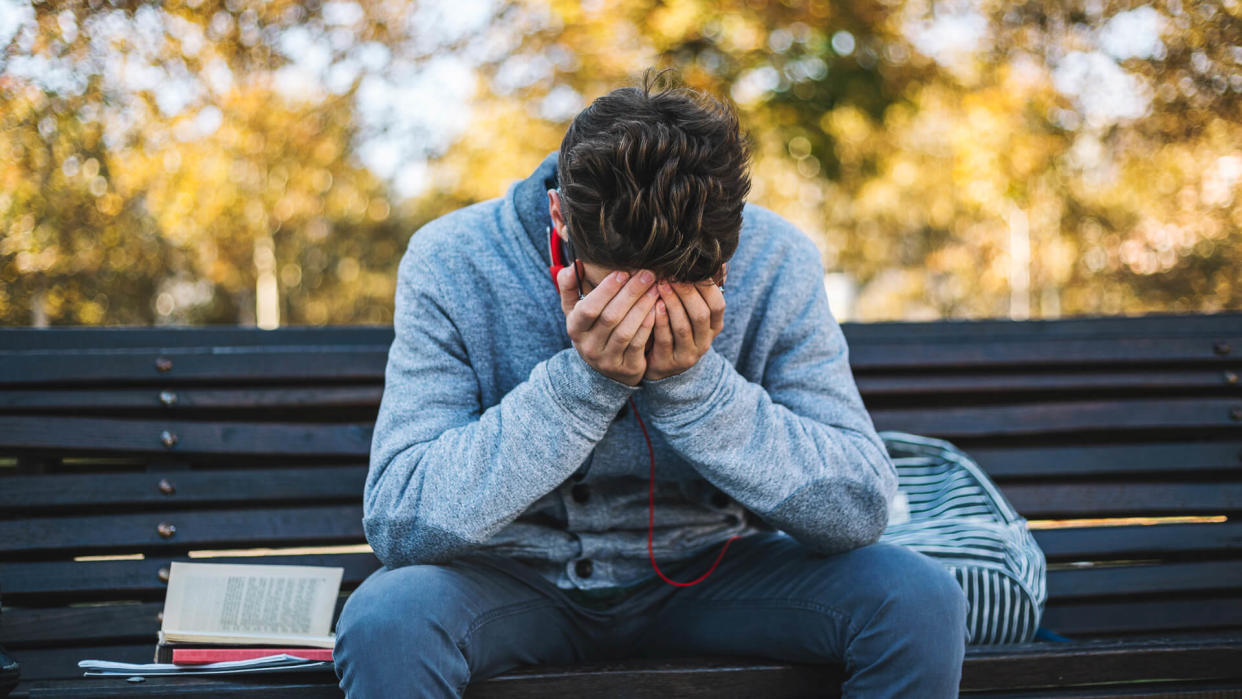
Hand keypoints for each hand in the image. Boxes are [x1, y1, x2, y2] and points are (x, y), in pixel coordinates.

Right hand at [558, 264, 658, 386]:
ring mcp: (607, 360)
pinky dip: (648, 325)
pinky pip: (639, 344)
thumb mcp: (575, 311)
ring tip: (655, 288)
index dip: (606, 290)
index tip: (623, 272)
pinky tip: (658, 308)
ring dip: (642, 307)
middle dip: (631, 293)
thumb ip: (569, 287)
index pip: (588, 308)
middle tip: (648, 274)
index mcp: (575, 328)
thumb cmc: (592, 328)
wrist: (603, 368)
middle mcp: (589, 347)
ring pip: (626, 331)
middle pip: (610, 317)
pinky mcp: (627, 368)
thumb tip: (573, 265)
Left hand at [644, 278, 724, 381]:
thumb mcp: (691, 310)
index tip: (689, 268)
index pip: (717, 304)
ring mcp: (687, 354)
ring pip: (683, 327)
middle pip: (700, 314)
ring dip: (672, 304)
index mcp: (714, 326)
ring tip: (660, 285)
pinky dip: (659, 321)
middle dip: (686, 292)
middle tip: (670, 274)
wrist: (662, 365)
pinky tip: (653, 306)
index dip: (705, 286)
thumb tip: (719, 262)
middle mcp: (704, 342)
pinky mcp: (668, 362)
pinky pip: (665, 340)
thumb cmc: (676, 327)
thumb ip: (703, 289)